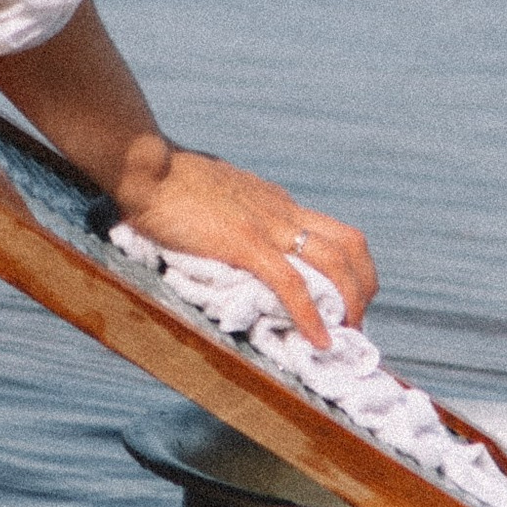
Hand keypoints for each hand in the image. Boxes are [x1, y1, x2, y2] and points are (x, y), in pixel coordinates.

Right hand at [115, 148, 376, 348]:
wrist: (143, 165)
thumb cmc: (164, 178)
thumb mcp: (212, 193)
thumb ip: (229, 211)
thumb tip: (222, 231)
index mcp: (273, 201)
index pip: (330, 233)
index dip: (347, 270)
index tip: (343, 302)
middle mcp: (280, 210)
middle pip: (349, 245)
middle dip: (363, 289)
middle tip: (355, 325)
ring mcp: (265, 225)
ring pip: (334, 263)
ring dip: (350, 304)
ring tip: (345, 338)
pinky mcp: (244, 242)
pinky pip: (291, 284)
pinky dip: (311, 316)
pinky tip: (317, 341)